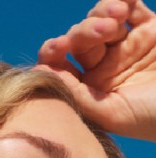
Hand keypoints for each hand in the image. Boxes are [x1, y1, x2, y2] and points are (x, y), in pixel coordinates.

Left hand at [37, 0, 155, 139]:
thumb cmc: (153, 119)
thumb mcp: (111, 114)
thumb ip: (76, 94)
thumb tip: (40, 73)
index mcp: (87, 88)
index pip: (59, 64)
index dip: (53, 52)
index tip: (58, 48)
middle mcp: (104, 65)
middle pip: (79, 38)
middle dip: (84, 31)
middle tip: (103, 32)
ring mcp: (127, 45)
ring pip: (101, 18)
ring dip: (102, 12)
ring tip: (118, 17)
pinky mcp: (151, 29)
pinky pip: (131, 6)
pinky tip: (124, 3)